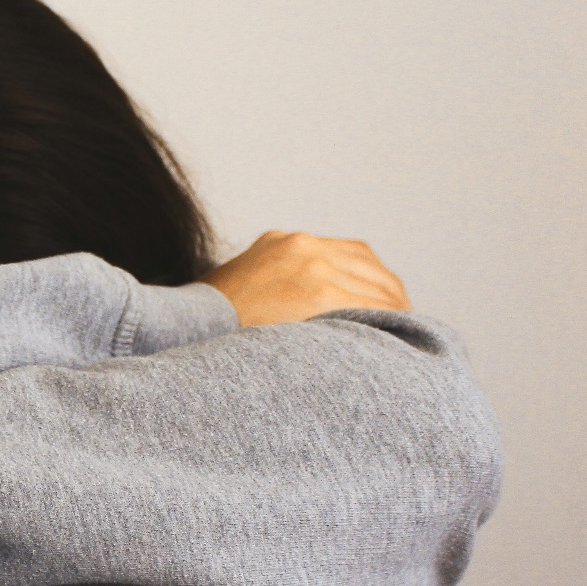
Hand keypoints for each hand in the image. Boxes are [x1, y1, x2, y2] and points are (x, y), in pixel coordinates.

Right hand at [198, 230, 411, 326]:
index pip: (348, 253)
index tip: (383, 304)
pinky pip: (370, 305)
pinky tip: (394, 341)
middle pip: (368, 266)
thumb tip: (292, 317)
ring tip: (406, 336)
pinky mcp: (316, 290)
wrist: (180, 331)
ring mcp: (311, 265)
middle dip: (389, 295)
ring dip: (394, 310)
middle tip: (404, 324)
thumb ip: (271, 289)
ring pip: (376, 285)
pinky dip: (388, 322)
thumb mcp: (237, 291)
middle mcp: (300, 245)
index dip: (371, 281)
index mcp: (282, 243)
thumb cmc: (205, 328)